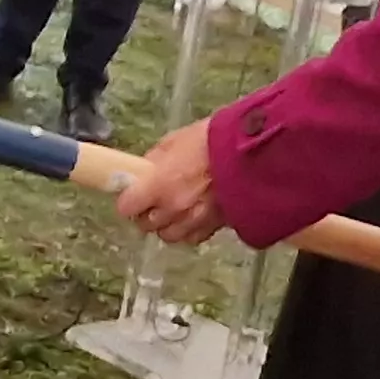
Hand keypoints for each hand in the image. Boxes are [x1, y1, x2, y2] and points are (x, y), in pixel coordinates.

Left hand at [113, 122, 223, 244]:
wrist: (253, 154)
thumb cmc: (212, 140)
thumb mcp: (176, 140)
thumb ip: (155, 160)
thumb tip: (145, 171)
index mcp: (158, 185)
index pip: (126, 207)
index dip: (128, 200)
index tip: (133, 194)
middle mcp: (172, 208)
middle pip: (145, 225)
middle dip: (146, 213)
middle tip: (154, 200)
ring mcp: (193, 221)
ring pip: (168, 235)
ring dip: (167, 225)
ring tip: (175, 210)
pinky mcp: (214, 228)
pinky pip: (191, 238)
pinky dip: (188, 230)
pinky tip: (193, 217)